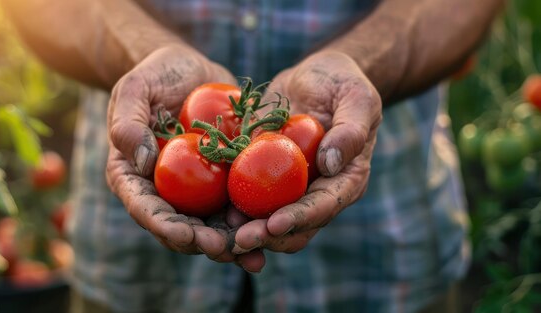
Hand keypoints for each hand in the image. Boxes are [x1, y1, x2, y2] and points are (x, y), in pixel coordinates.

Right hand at [106, 45, 236, 261]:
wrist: (189, 71)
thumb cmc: (154, 75)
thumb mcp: (134, 89)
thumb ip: (128, 124)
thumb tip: (145, 164)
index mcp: (134, 177)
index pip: (146, 209)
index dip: (165, 227)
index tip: (187, 234)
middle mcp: (163, 192)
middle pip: (181, 228)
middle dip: (203, 242)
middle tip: (227, 247)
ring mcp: (195, 191)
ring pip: (212, 226)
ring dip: (233, 244)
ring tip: (255, 252)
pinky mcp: (222, 183)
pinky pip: (237, 206)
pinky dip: (254, 221)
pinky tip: (274, 231)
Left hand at [231, 51, 382, 270]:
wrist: (314, 76)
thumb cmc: (343, 83)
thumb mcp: (357, 98)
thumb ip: (350, 130)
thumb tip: (330, 165)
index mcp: (345, 180)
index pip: (323, 207)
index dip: (299, 219)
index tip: (274, 225)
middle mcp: (317, 191)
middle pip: (293, 227)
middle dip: (266, 237)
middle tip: (239, 241)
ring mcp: (288, 187)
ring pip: (265, 220)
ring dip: (243, 231)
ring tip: (218, 235)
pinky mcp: (264, 177)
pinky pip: (244, 195)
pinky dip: (227, 207)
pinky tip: (206, 211)